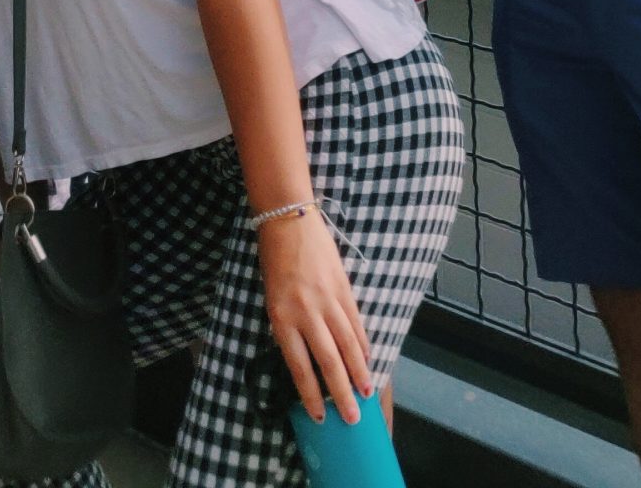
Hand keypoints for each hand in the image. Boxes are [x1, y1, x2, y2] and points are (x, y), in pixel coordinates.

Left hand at [257, 206, 373, 425]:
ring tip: (366, 394)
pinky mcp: (343, 287)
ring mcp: (328, 300)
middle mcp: (306, 313)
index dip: (310, 395)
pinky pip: (355, 323)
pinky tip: (368, 359)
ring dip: (360, 373)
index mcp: (282, 318)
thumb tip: (306, 360)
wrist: (288, 220)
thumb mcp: (272, 300)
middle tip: (352, 418)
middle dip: (341, 394)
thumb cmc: (274, 262)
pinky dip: (363, 344)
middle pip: (328, 362)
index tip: (319, 417)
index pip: (299, 367)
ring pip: (348, 346)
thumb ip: (289, 329)